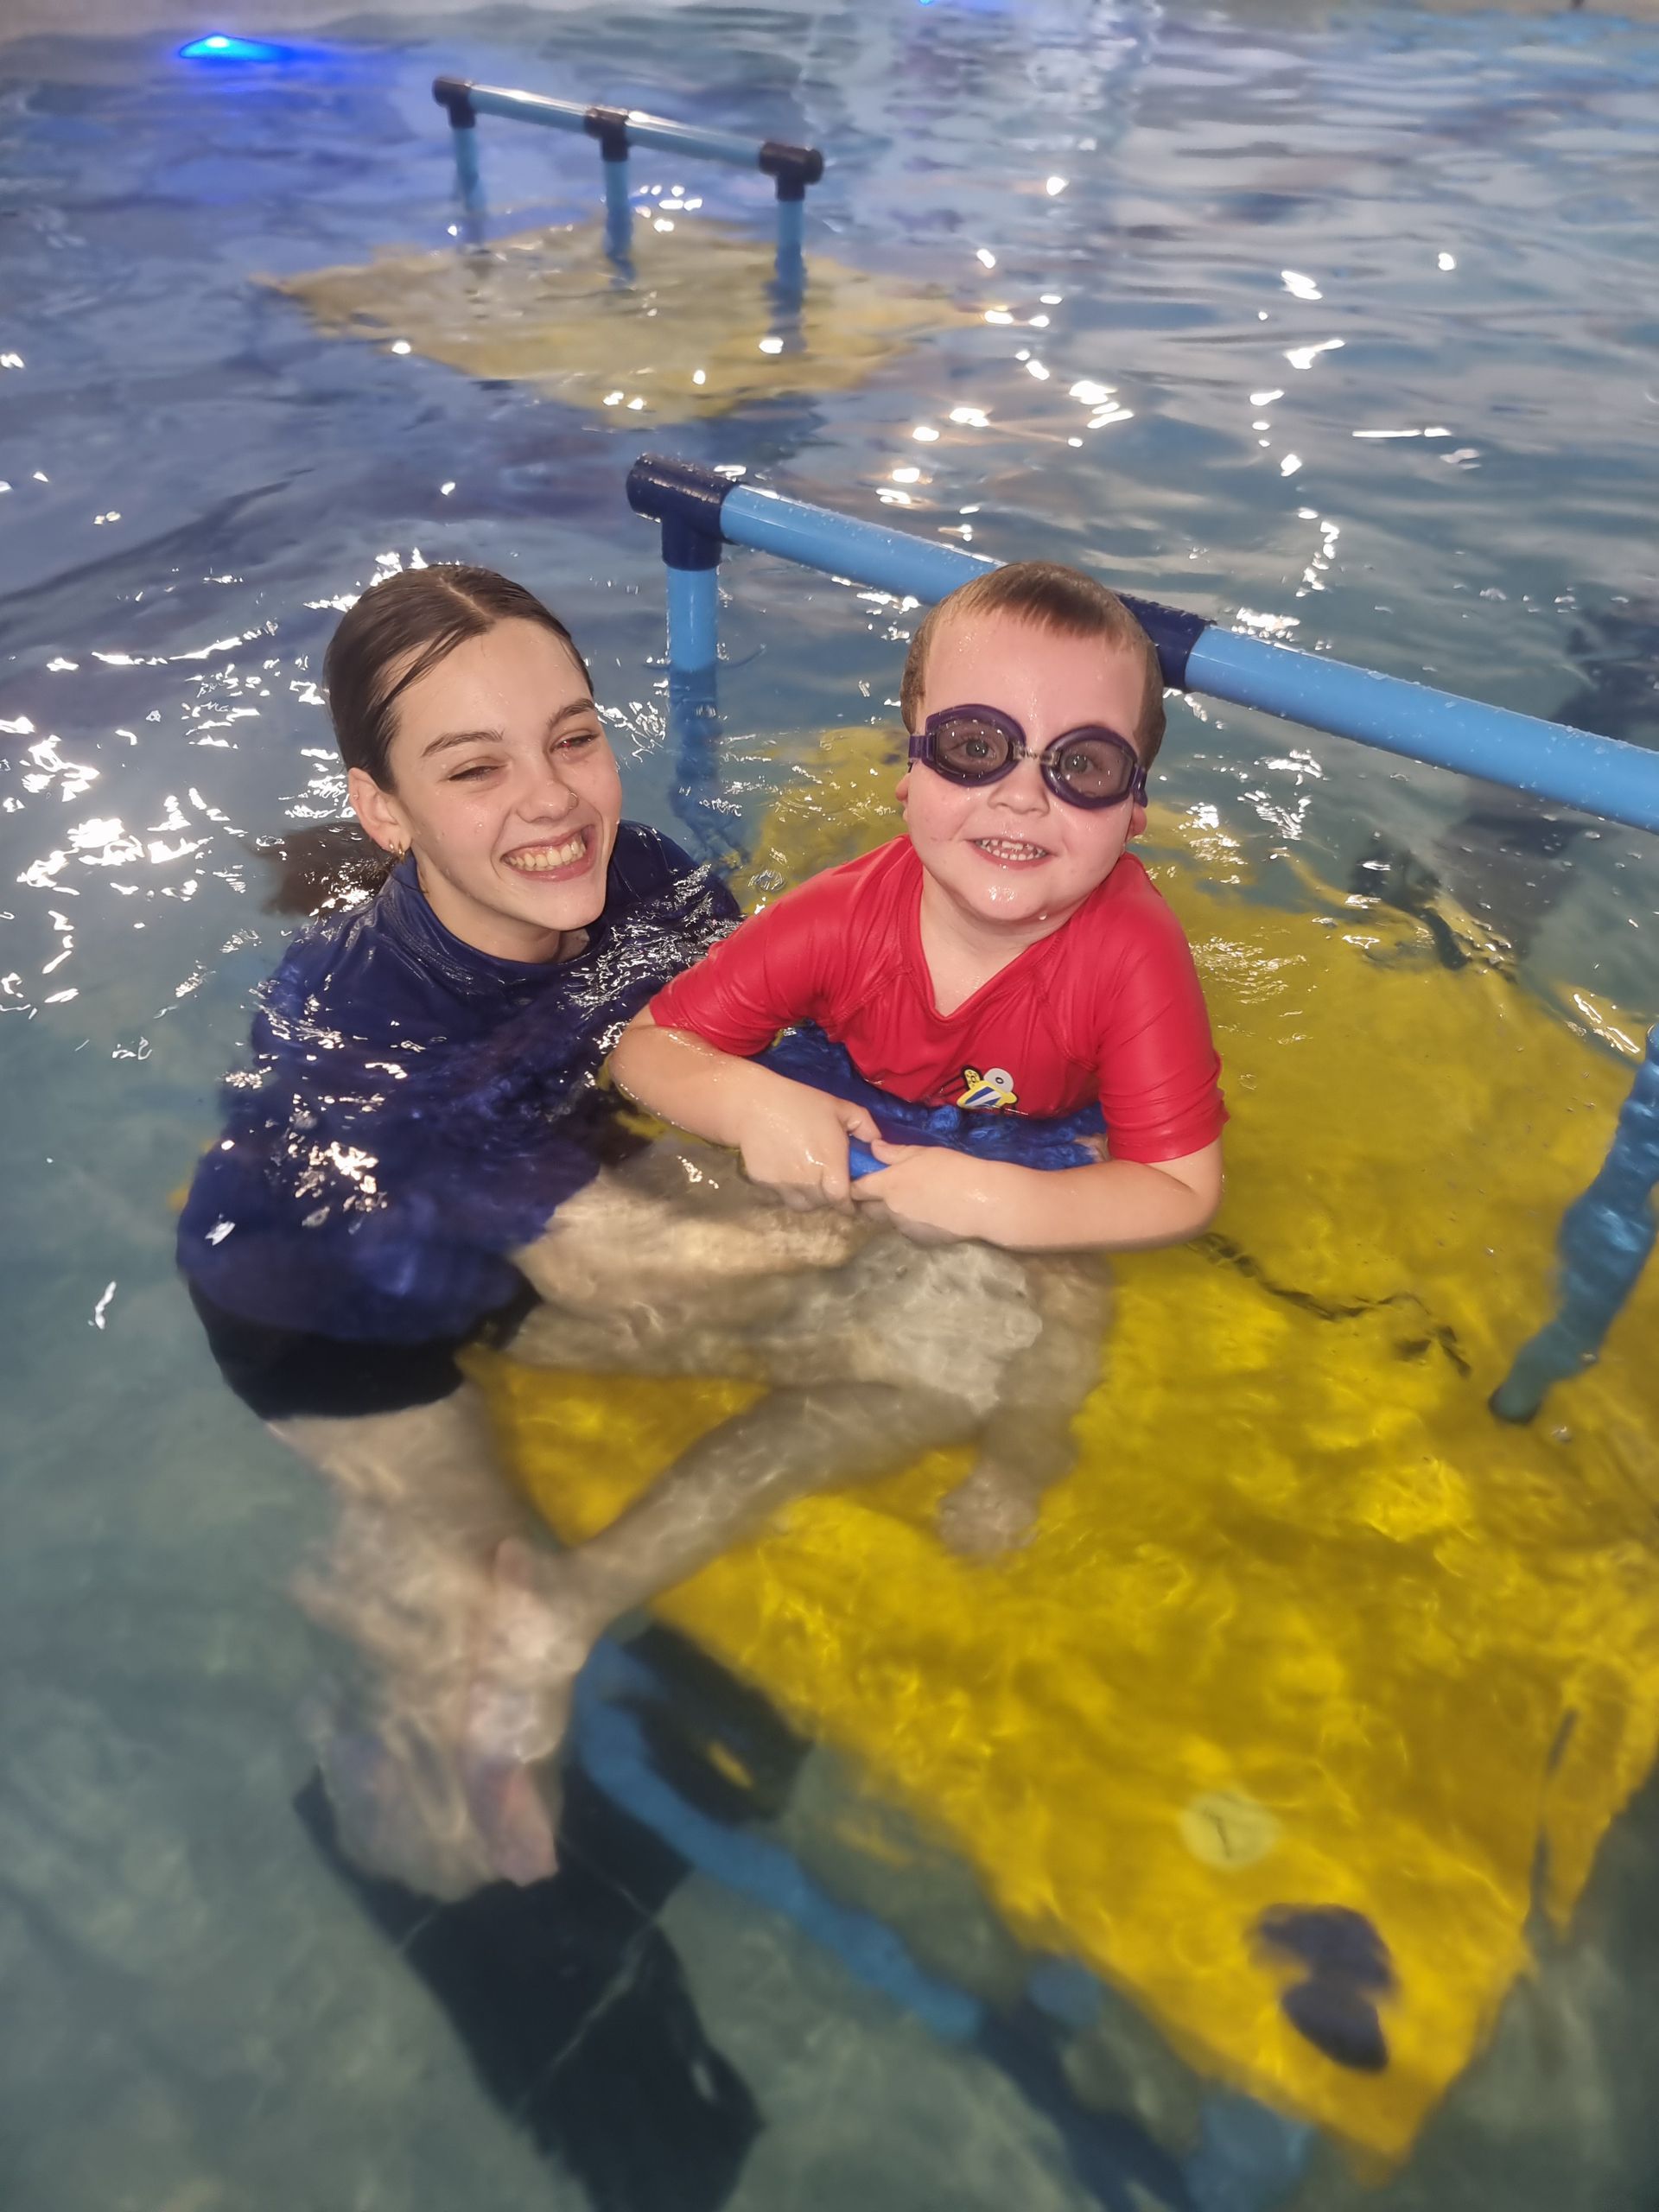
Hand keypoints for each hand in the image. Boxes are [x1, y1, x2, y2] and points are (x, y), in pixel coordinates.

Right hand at [738, 1080, 880, 1209]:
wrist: (755, 1103)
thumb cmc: (802, 1104)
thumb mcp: (841, 1108)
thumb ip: (866, 1127)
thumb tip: (876, 1144)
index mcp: (831, 1170)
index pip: (844, 1202)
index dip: (848, 1201)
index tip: (849, 1194)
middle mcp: (809, 1185)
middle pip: (824, 1204)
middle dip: (829, 1196)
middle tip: (828, 1178)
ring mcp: (784, 1187)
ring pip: (802, 1204)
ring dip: (809, 1196)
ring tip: (809, 1178)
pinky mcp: (764, 1184)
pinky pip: (781, 1194)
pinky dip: (788, 1188)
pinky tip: (787, 1168)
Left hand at [850, 1139, 1011, 1242]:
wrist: (981, 1201)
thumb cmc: (952, 1169)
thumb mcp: (922, 1153)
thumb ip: (893, 1153)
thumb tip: (873, 1147)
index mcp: (887, 1185)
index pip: (856, 1189)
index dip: (854, 1184)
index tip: (858, 1179)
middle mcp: (890, 1209)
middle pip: (866, 1209)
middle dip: (867, 1202)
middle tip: (881, 1191)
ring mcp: (904, 1227)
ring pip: (888, 1220)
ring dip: (891, 1212)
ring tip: (912, 1200)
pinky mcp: (919, 1240)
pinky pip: (906, 1229)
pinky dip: (910, 1222)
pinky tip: (928, 1213)